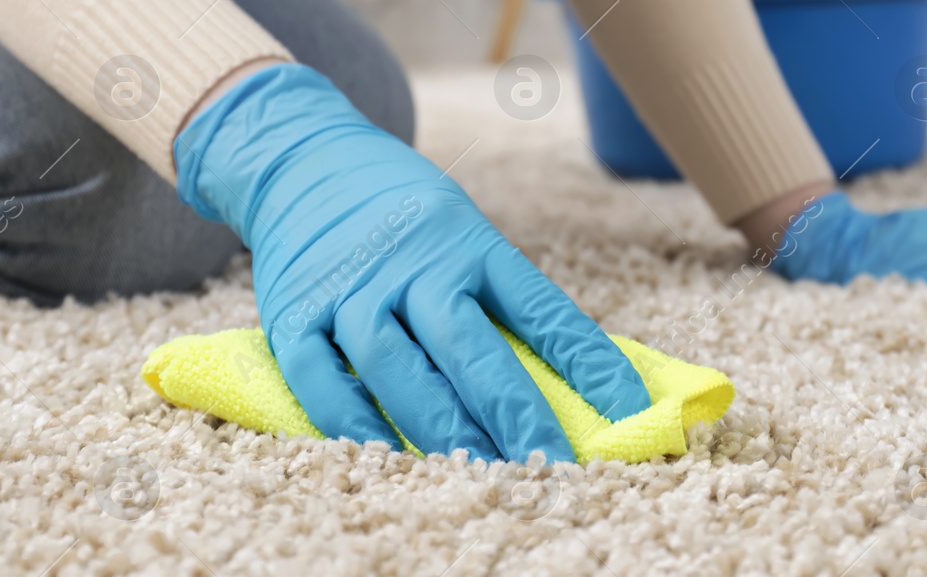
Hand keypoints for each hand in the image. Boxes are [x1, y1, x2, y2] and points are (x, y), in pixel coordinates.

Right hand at [174, 64, 649, 461]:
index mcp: (469, 242)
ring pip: (396, 368)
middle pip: (468, 347)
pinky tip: (385, 457)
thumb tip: (571, 383)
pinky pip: (321, 378)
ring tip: (479, 474)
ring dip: (440, 428)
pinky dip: (352, 422)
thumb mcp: (464, 232)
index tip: (633, 414)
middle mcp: (412, 262)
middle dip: (515, 414)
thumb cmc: (406, 215)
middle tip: (552, 467)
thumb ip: (502, 300)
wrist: (302, 157)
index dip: (591, 365)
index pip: (543, 310)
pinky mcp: (294, 313)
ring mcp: (349, 288)